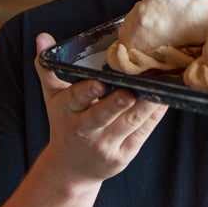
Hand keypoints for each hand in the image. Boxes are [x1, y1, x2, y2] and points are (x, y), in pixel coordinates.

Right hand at [35, 32, 167, 185]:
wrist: (70, 170)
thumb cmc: (65, 123)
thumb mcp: (52, 98)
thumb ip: (48, 67)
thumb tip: (42, 37)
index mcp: (66, 111)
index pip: (75, 99)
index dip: (87, 92)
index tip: (98, 83)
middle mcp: (85, 130)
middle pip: (103, 114)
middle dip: (117, 104)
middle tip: (130, 91)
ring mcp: (106, 144)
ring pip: (129, 122)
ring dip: (146, 105)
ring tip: (160, 87)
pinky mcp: (124, 154)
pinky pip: (143, 132)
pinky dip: (155, 115)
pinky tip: (165, 99)